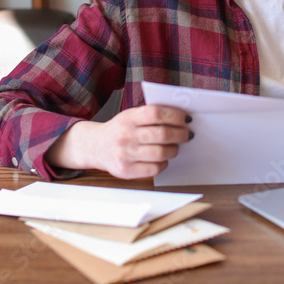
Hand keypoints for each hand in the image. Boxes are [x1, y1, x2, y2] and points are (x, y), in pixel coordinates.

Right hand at [45, 105, 192, 178]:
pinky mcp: (126, 171)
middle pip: (162, 134)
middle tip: (188, 134)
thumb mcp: (130, 116)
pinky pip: (154, 169)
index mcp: (128, 118)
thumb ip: (151, 115)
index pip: (156, 113)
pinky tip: (162, 159)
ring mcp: (125, 154)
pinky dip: (163, 164)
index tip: (187, 119)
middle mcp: (125, 135)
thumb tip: (181, 119)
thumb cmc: (120, 130)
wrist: (95, 147)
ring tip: (175, 148)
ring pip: (161, 153)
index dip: (175, 116)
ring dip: (173, 150)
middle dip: (181, 134)